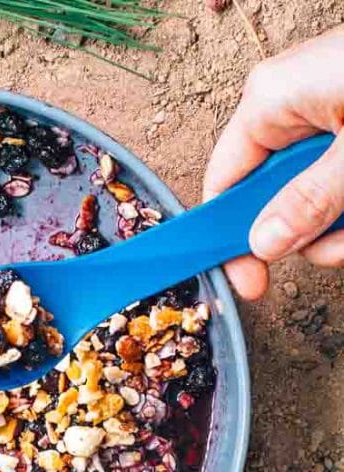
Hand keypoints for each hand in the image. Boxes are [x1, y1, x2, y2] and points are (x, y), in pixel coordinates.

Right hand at [203, 25, 343, 298]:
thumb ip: (309, 201)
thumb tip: (265, 243)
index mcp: (272, 103)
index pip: (225, 184)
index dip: (230, 238)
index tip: (251, 283)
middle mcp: (291, 107)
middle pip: (276, 197)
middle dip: (315, 231)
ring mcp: (327, 115)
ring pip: (316, 196)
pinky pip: (343, 180)